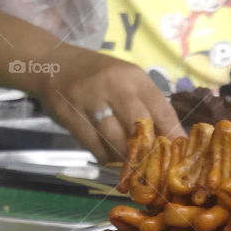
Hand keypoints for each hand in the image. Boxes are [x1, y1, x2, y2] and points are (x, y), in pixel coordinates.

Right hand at [31, 47, 184, 162]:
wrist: (52, 64)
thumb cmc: (99, 76)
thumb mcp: (127, 81)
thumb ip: (147, 106)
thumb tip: (171, 141)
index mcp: (134, 78)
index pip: (162, 110)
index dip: (173, 136)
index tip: (178, 156)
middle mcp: (114, 86)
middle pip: (139, 126)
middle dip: (148, 151)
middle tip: (152, 167)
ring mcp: (90, 100)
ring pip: (115, 140)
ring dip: (124, 157)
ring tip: (128, 163)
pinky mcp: (70, 115)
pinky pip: (94, 146)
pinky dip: (104, 157)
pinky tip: (108, 157)